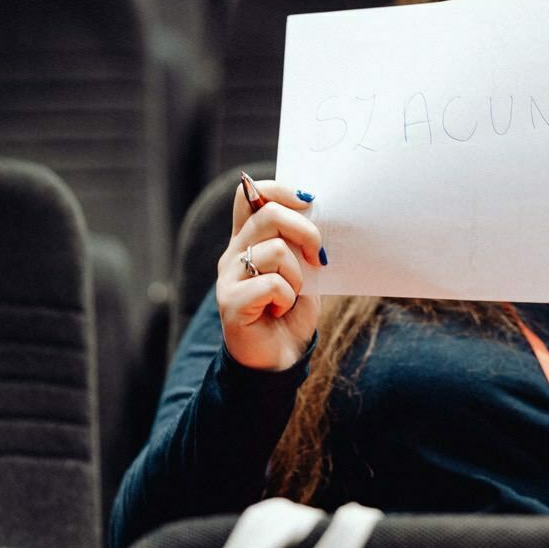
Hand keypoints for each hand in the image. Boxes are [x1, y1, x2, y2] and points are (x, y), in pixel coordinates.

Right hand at [217, 178, 323, 373]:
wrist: (279, 358)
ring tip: (292, 295)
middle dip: (305, 231)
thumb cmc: (292, 311)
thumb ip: (300, 242)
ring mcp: (229, 278)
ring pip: (276, 251)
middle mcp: (234, 253)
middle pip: (267, 215)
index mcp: (248, 239)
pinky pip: (272, 284)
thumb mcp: (302, 270)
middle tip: (319, 256)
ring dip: (298, 275)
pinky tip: (280, 311)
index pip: (249, 195)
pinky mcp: (230, 302)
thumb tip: (314, 212)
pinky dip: (287, 298)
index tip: (308, 201)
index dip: (278, 189)